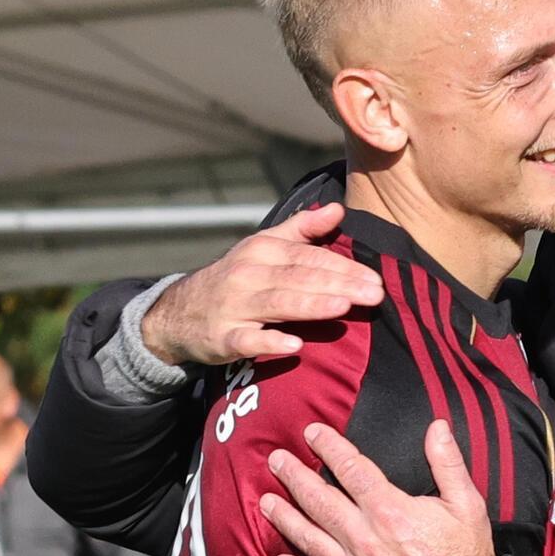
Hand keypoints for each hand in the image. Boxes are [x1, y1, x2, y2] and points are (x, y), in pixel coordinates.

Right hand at [141, 203, 381, 364]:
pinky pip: (246, 340)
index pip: (309, 257)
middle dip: (338, 284)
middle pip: (299, 278)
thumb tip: (338, 210)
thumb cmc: (235, 278)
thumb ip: (302, 229)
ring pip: (277, 304)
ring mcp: (234, 306)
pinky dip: (268, 342)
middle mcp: (249, 274)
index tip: (376, 277)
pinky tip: (294, 345)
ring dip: (311, 306)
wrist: (178, 312)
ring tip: (343, 307)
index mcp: (262, 251)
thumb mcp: (263, 246)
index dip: (343, 266)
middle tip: (375, 294)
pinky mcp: (223, 338)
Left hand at [259, 421, 502, 555]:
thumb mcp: (467, 504)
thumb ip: (447, 463)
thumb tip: (436, 426)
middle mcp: (365, 539)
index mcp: (391, 512)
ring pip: (310, 539)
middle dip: (294, 477)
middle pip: (319, 501)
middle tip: (276, 460)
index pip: (351, 471)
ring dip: (285, 518)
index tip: (313, 433)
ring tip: (265, 501)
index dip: (330, 448)